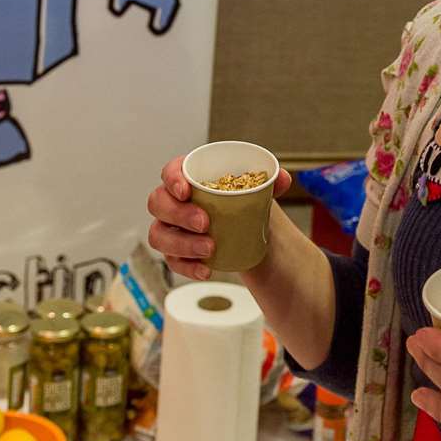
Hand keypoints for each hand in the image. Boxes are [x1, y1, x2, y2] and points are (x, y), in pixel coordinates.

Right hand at [146, 155, 291, 279]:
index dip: (172, 179)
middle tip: (205, 222)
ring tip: (209, 248)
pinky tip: (206, 269)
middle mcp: (172, 201)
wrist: (245, 229)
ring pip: (158, 235)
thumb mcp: (256, 189)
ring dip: (182, 243)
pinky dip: (188, 267)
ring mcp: (170, 228)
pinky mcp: (174, 252)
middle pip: (158, 203)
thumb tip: (283, 179)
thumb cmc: (240, 201)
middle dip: (179, 214)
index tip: (186, 190)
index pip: (169, 172)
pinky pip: (171, 261)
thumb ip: (271, 182)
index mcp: (188, 177)